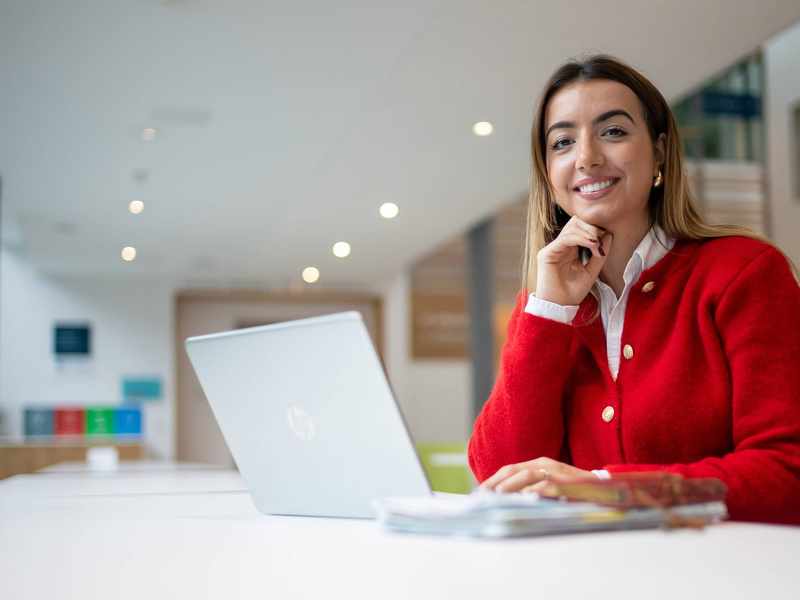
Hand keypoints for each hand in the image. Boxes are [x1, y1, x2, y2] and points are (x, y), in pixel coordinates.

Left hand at [479, 457, 594, 494]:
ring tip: (495, 498)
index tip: (479, 492)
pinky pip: (547, 487)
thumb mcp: (552, 486)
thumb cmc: (577, 491)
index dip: (493, 480)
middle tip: (481, 497)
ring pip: (527, 476)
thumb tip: (509, 500)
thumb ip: (533, 488)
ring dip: (510, 486)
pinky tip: (522, 500)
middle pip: (514, 470)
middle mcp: (547, 464)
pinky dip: (533, 493)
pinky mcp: (568, 484)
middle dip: (495, 483)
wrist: (607, 490)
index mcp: (541, 463)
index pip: (510, 469)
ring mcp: (558, 473)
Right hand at [535, 215, 612, 305]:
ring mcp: (552, 249)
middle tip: (602, 238)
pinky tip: (591, 244)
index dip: (595, 228)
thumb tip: (609, 235)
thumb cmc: (573, 293)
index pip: (580, 228)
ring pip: (570, 227)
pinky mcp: (547, 254)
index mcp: (569, 249)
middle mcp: (560, 246)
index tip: (607, 238)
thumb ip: (599, 254)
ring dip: (588, 232)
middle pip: (575, 223)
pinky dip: (580, 238)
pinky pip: (565, 239)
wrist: (559, 308)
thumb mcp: (591, 271)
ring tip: (597, 244)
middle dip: (591, 227)